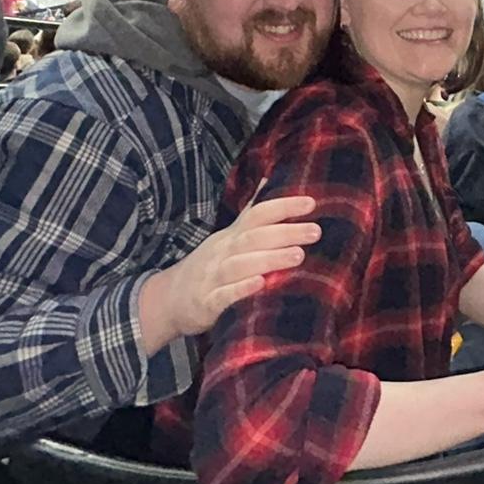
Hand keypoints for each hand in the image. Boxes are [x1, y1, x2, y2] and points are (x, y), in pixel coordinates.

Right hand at [139, 187, 319, 350]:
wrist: (168, 299)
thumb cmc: (209, 265)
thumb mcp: (228, 236)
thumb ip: (251, 213)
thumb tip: (269, 180)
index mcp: (231, 236)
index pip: (257, 214)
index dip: (282, 206)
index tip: (311, 204)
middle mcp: (222, 252)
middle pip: (253, 237)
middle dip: (285, 232)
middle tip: (315, 231)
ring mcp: (212, 277)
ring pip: (239, 264)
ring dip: (269, 258)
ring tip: (299, 256)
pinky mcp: (206, 303)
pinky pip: (222, 295)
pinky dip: (240, 289)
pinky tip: (260, 284)